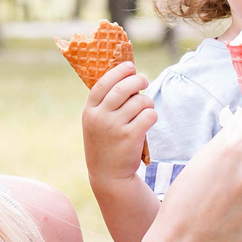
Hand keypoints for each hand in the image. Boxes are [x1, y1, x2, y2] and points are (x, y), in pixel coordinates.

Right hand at [82, 61, 155, 186]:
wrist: (108, 175)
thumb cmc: (105, 144)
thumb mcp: (96, 122)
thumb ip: (105, 103)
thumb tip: (127, 76)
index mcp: (90, 110)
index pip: (104, 82)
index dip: (119, 71)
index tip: (130, 66)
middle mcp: (100, 117)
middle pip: (123, 88)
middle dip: (138, 80)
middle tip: (144, 81)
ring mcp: (114, 127)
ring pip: (140, 101)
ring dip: (147, 102)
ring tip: (145, 109)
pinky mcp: (130, 136)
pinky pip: (149, 115)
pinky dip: (152, 115)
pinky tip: (148, 120)